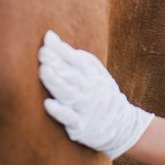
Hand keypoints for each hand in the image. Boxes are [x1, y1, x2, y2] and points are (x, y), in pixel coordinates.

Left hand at [38, 30, 154, 158]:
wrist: (121, 127)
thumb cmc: (100, 94)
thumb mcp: (95, 73)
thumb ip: (74, 56)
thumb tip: (51, 38)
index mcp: (92, 76)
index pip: (76, 60)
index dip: (61, 51)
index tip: (47, 40)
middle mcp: (90, 90)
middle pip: (72, 75)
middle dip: (57, 64)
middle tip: (43, 53)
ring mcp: (85, 109)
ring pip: (70, 94)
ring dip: (56, 83)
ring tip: (44, 71)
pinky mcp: (80, 127)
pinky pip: (70, 119)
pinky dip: (60, 111)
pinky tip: (48, 104)